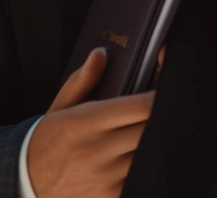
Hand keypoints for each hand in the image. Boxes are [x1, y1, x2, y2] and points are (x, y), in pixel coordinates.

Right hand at [27, 48, 155, 197]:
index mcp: (86, 123)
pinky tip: (138, 153)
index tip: (167, 87)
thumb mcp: (60, 107)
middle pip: (152, 128)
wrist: (27, 183)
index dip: (160, 95)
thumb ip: (83, 80)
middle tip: (165, 107)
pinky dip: (146, 163)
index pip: (142, 106)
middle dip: (163, 115)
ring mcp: (106, 176)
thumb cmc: (48, 141)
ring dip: (154, 139)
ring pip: (150, 151)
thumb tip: (101, 54)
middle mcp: (97, 150)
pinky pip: (141, 175)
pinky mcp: (111, 195)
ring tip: (148, 130)